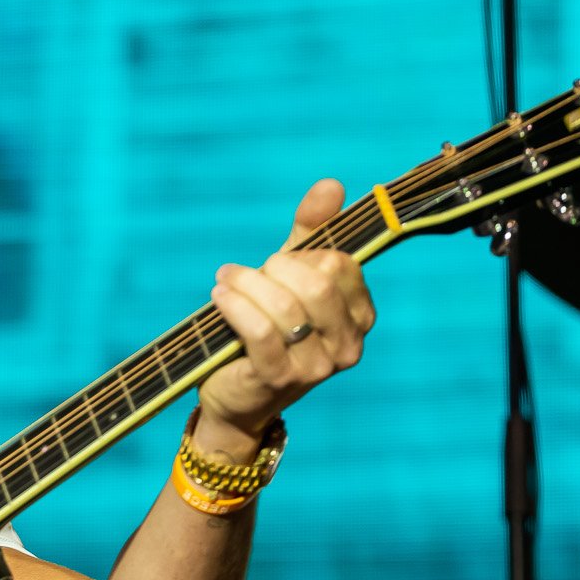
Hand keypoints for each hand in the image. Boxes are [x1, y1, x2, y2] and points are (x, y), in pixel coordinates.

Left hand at [197, 178, 376, 455]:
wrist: (236, 394)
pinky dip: (234, 306)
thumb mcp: (290, 277)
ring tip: (225, 282)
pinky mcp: (279, 379)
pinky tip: (219, 298)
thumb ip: (311, 232)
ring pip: (285, 305)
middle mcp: (348, 345)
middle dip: (273, 269)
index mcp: (360, 316)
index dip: (302, 256)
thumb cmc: (267, 328)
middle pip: (316, 283)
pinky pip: (258, 331)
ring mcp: (317, 367)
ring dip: (245, 285)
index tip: (275, 262)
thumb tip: (331, 185)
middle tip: (243, 273)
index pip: (340, 265)